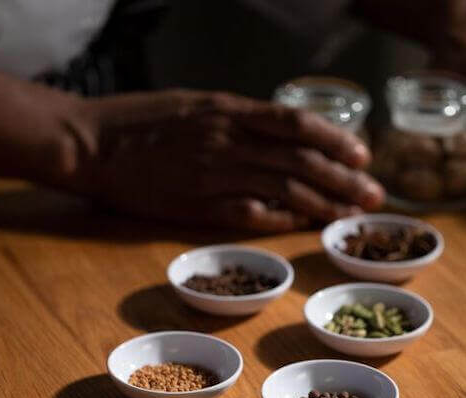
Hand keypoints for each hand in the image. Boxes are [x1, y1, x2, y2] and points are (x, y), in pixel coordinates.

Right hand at [65, 90, 384, 231]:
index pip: (298, 123)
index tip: (363, 155)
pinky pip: (251, 215)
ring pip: (285, 189)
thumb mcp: (196, 103)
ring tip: (352, 215)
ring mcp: (215, 175)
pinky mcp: (199, 206)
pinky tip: (305, 225)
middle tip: (374, 195)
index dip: (337, 139)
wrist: (91, 144)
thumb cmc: (141, 120)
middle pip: (302, 160)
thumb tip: (281, 132)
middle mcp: (229, 140)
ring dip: (324, 204)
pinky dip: (282, 219)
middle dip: (345, 178)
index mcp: (230, 110)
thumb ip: (239, 117)